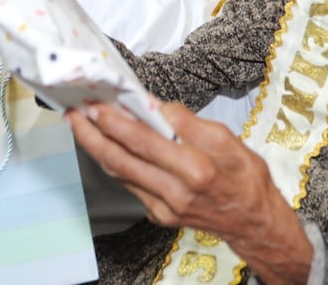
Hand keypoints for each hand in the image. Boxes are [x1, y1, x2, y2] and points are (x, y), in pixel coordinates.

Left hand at [67, 101, 312, 283]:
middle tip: (74, 114)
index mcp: (196, 169)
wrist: (253, 221)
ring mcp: (164, 208)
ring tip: (80, 124)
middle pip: (121, 161)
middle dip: (92, 135)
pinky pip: (129, 185)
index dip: (116, 123)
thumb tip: (158, 106)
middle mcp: (175, 192)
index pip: (145, 142)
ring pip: (119, 174)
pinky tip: (104, 145)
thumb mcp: (228, 140)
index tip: (96, 105)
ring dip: (96, 148)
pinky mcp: (158, 215)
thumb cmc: (245, 177)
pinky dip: (114, 163)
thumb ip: (189, 123)